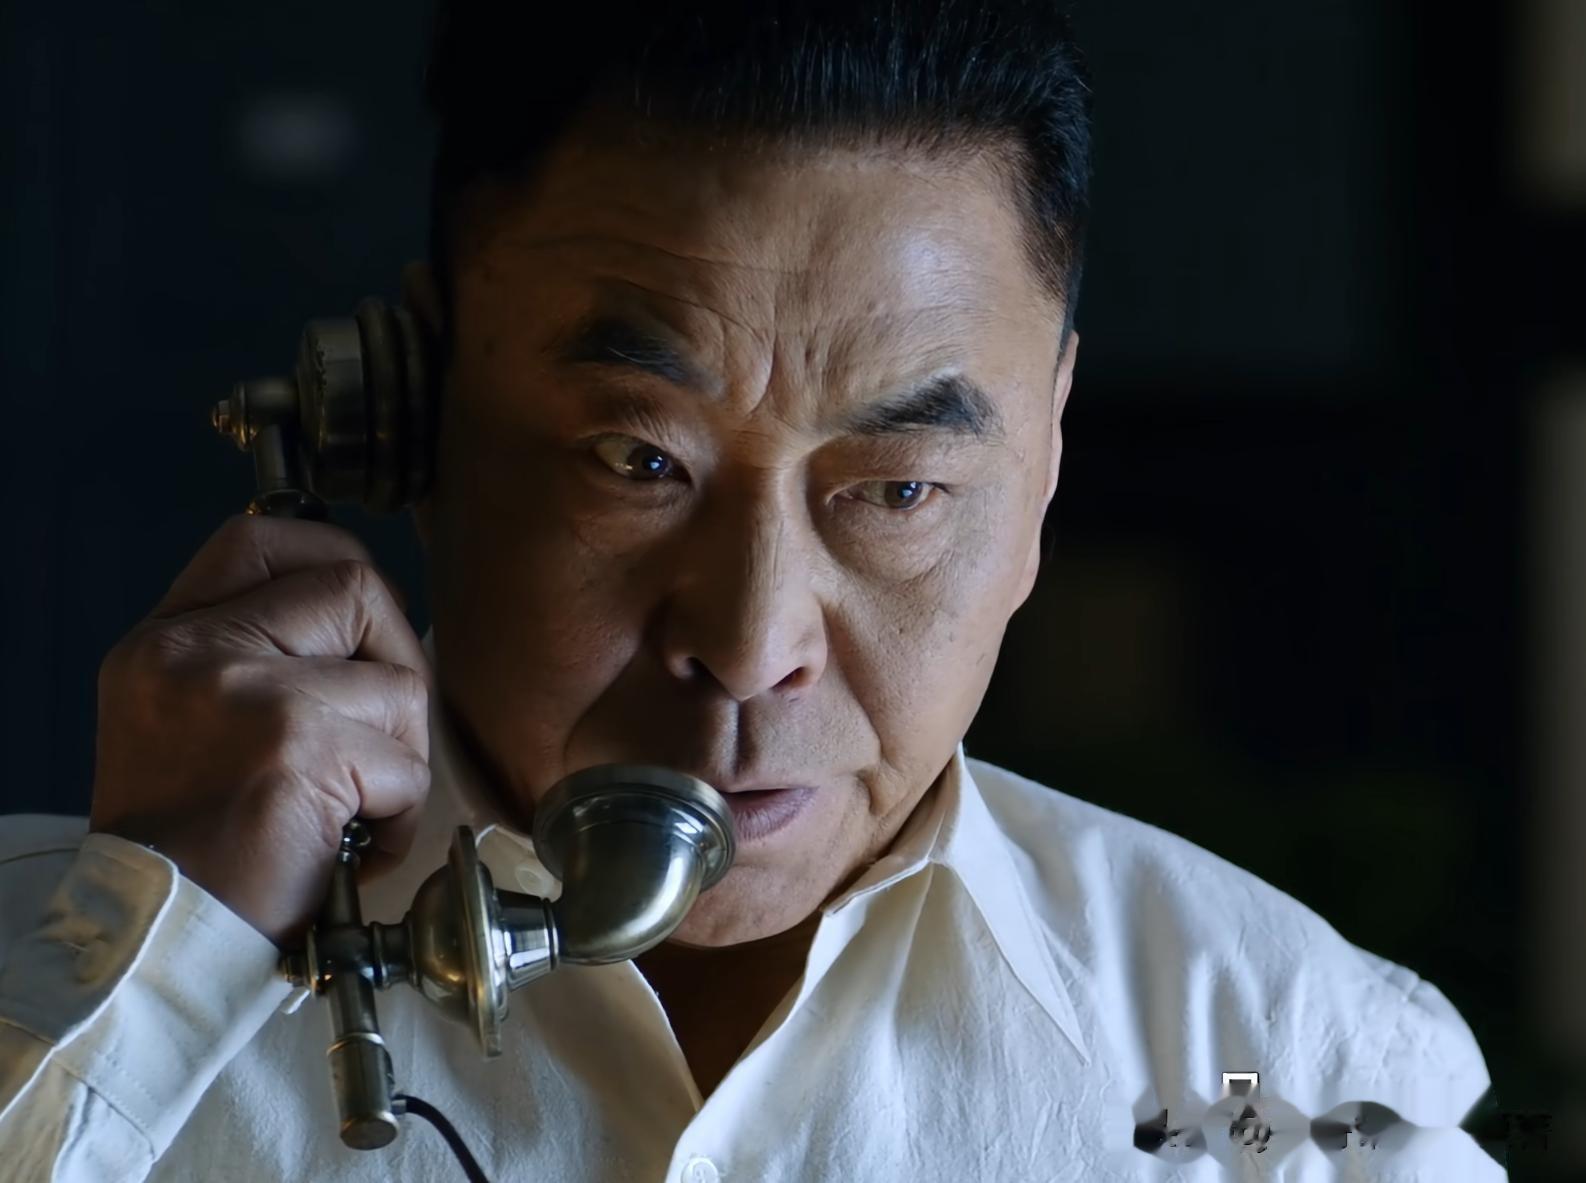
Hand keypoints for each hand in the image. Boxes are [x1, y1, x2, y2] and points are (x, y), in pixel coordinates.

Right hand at [89, 513, 432, 945]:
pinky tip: (356, 844)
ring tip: (361, 806)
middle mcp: (196, 653)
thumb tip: (361, 619)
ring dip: (404, 753)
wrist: (160, 937)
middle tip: (382, 733)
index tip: (361, 618)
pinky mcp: (299, 750)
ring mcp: (248, 694)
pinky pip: (406, 762)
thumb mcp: (181, 721)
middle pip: (354, 587)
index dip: (330, 560)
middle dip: (398, 658)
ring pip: (399, 679)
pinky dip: (401, 814)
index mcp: (164, 641)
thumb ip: (252, 657)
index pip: (258, 541)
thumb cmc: (189, 848)